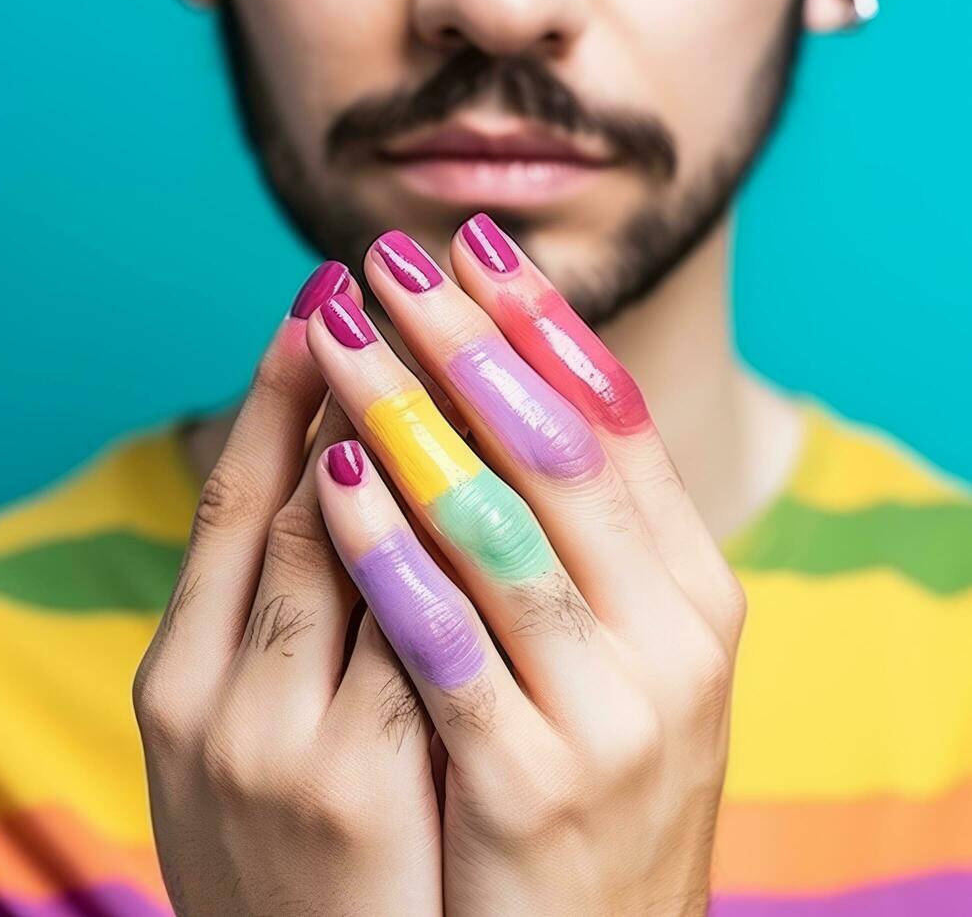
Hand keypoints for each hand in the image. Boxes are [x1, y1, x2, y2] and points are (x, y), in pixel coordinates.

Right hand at [133, 267, 441, 916]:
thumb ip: (322, 622)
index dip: (275, 393)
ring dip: (389, 437)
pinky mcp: (348, 796)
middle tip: (384, 278)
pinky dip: (417, 547)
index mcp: (184, 677)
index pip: (236, 503)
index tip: (323, 300)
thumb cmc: (323, 850)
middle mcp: (209, 700)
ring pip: (329, 552)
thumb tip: (366, 496)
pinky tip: (454, 465)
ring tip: (433, 330)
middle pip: (282, 505)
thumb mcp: (288, 725)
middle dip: (344, 383)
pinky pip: (400, 640)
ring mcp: (271, 745)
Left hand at [309, 220, 745, 915]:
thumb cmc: (602, 778)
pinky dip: (386, 550)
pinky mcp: (534, 785)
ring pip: (498, 529)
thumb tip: (507, 392)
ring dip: (411, 418)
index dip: (542, 323)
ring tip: (343, 333)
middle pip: (557, 451)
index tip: (476, 243)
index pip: (617, 423)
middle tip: (394, 258)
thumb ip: (586, 537)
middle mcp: (674, 639)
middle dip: (469, 342)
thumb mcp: (622, 649)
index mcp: (698, 593)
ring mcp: (611, 713)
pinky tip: (329, 474)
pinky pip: (446, 641)